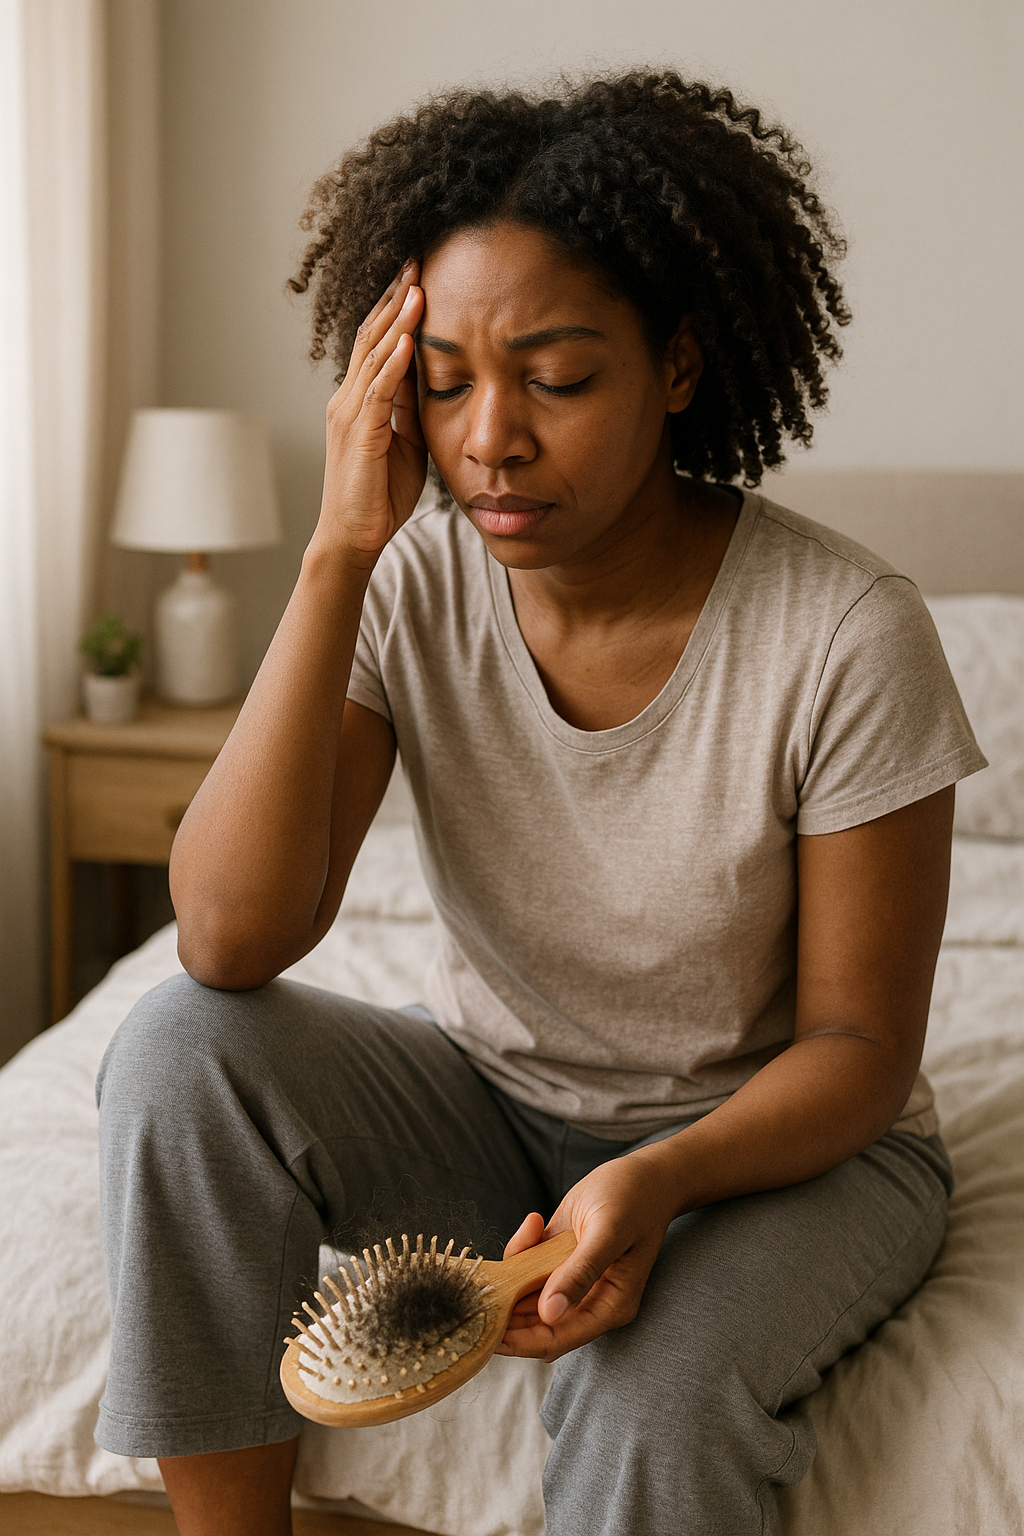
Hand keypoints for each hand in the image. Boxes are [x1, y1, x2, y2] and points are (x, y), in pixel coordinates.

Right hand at [314, 261, 426, 562]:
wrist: (354, 538)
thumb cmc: (379, 496)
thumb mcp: (406, 443)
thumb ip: (412, 408)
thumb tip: (432, 377)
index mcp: (359, 399)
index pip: (378, 340)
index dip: (397, 306)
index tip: (420, 273)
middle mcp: (347, 398)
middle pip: (371, 334)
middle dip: (395, 296)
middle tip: (417, 258)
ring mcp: (349, 414)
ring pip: (374, 355)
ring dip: (396, 319)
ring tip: (417, 285)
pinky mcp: (358, 436)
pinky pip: (376, 392)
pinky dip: (392, 363)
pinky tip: (409, 338)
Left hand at [495, 1148, 679, 1361]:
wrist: (645, 1172)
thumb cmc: (635, 1199)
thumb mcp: (608, 1231)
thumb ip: (581, 1272)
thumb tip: (550, 1313)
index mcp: (608, 1305)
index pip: (558, 1338)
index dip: (522, 1342)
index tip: (488, 1334)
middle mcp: (588, 1298)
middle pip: (536, 1323)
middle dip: (507, 1310)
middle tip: (483, 1290)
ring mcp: (571, 1277)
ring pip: (527, 1293)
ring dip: (511, 1275)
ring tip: (518, 1244)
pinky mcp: (558, 1256)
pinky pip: (528, 1264)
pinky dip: (521, 1247)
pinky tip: (534, 1222)